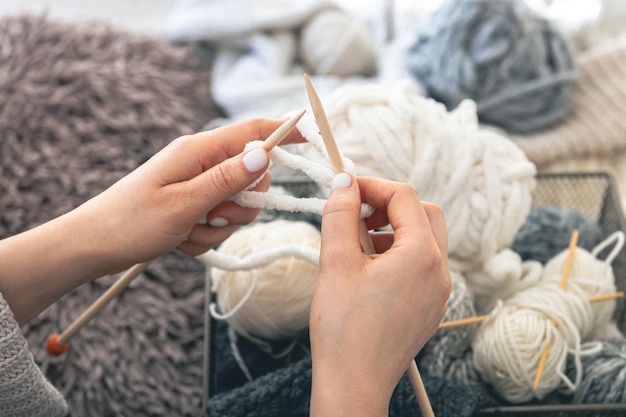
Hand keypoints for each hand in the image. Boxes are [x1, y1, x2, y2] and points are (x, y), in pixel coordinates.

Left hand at [78, 118, 303, 269]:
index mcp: (199, 151)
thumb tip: (265, 152)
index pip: (251, 131)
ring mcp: (198, 185)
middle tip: (214, 216)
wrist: (94, 246)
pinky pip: (219, 222)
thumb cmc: (131, 222)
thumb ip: (228, 178)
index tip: (312, 134)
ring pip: (238, 205)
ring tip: (188, 231)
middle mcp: (201, 163)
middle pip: (252, 177)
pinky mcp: (193, 205)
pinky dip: (205, 235)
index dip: (284, 130)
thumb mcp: (184, 202)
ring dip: (219, 225)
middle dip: (242, 204)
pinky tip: (180, 239)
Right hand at [309, 174, 450, 416]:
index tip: (345, 188)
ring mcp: (438, 290)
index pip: (404, 197)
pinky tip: (367, 270)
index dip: (372, 185)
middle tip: (355, 214)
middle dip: (388, 206)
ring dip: (392, 230)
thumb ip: (340, 215)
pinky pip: (421, 265)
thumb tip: (344, 182)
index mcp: (421, 254)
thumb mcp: (336, 262)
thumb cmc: (344, 328)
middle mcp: (439, 270)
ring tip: (355, 246)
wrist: (354, 383)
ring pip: (423, 239)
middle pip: (423, 214)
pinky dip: (397, 254)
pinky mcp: (430, 306)